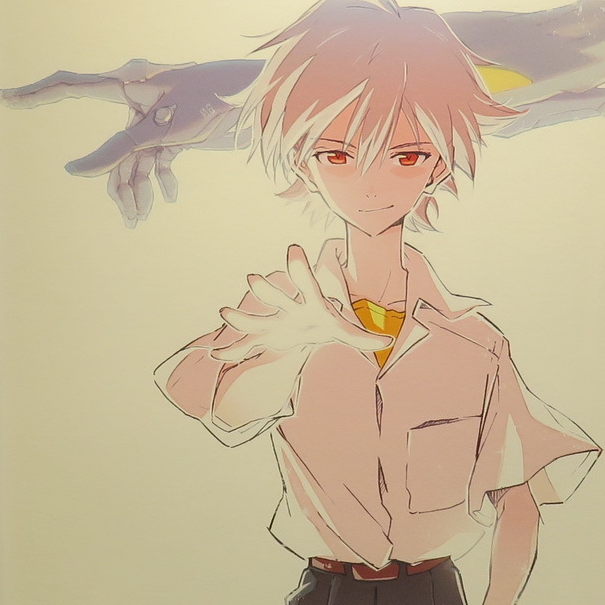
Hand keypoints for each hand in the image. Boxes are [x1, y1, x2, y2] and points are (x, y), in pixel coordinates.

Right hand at [0, 57, 260, 226]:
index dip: (36, 94)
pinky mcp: (173, 129)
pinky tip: (167, 197)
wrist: (263, 104)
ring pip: (130, 158)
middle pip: (110, 146)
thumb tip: (75, 171)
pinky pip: (152, 158)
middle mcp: (137, 97)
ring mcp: (155, 114)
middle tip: (130, 218)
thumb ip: (118, 151)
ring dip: (137, 188)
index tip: (4, 97)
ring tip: (143, 217)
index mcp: (128, 82)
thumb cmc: (215, 101)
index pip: (71, 86)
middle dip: (117, 183)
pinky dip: (157, 178)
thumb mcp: (162, 131)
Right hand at [210, 246, 393, 364]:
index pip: (305, 283)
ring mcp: (275, 322)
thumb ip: (364, 337)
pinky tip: (217, 356)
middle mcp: (288, 308)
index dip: (299, 268)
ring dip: (241, 318)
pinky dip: (234, 351)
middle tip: (253, 278)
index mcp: (309, 302)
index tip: (292, 248)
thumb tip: (388, 342)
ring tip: (225, 313)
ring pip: (257, 320)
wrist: (312, 325)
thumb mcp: (347, 331)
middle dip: (266, 290)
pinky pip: (248, 345)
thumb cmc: (329, 323)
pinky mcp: (266, 337)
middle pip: (277, 297)